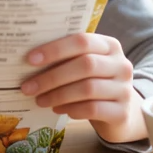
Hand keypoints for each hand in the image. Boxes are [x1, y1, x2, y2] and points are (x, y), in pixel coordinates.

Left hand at [20, 33, 146, 143]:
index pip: (82, 41)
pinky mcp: (121, 112)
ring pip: (87, 88)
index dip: (55, 49)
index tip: (30, 59)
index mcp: (109, 46)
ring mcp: (124, 89)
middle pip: (85, 65)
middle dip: (52, 76)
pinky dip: (71, 109)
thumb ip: (66, 59)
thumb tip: (29, 61)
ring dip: (58, 95)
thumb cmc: (94, 83)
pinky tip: (58, 109)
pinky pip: (93, 109)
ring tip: (40, 100)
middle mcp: (121, 65)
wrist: (119, 112)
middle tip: (28, 87)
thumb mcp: (84, 66)